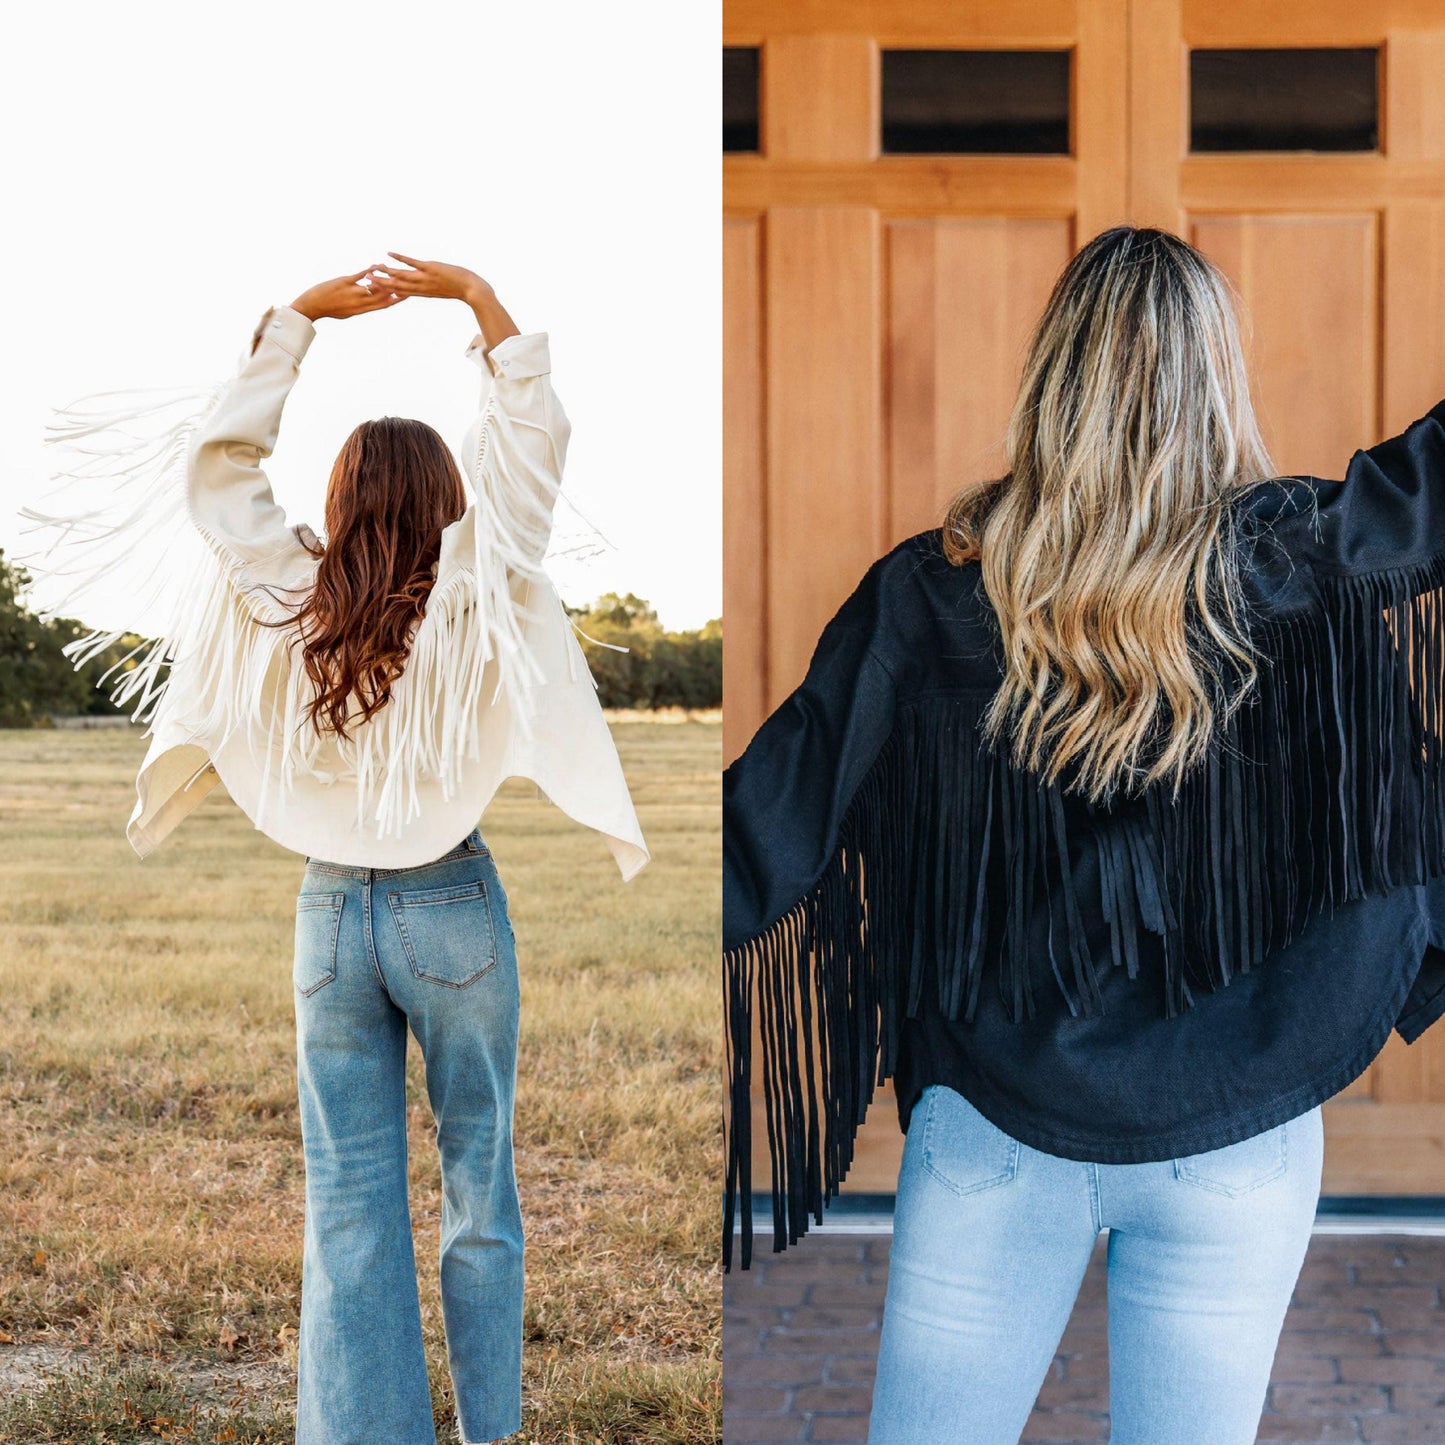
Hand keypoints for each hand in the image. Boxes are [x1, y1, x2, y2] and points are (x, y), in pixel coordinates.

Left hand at [290, 268, 405, 321]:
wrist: (313, 306)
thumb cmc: (330, 310)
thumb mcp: (348, 312)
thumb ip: (360, 307)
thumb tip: (369, 304)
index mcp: (361, 310)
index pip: (383, 305)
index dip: (395, 300)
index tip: (405, 295)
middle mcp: (359, 302)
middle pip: (382, 295)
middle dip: (394, 288)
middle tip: (406, 281)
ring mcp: (353, 291)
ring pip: (374, 285)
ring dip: (384, 278)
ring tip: (393, 272)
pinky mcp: (345, 281)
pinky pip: (360, 275)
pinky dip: (370, 270)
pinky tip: (377, 265)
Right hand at [370, 252, 491, 304]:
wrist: (472, 290)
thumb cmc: (461, 290)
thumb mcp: (443, 290)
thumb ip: (432, 288)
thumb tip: (427, 285)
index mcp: (424, 292)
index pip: (402, 292)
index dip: (388, 290)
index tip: (376, 289)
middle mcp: (422, 287)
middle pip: (398, 285)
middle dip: (382, 282)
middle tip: (367, 278)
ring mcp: (425, 278)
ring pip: (402, 275)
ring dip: (387, 271)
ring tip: (374, 267)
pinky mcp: (430, 268)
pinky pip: (412, 263)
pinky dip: (400, 258)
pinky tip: (390, 254)